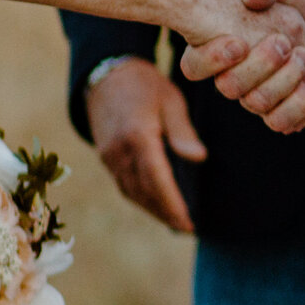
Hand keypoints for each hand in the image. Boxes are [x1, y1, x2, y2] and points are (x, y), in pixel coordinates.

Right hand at [85, 58, 206, 232]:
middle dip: (165, 212)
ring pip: (132, 192)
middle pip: (144, 191)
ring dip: (153, 210)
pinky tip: (157, 205)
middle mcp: (119, 150)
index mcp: (137, 134)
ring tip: (176, 222)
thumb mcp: (170, 100)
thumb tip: (198, 158)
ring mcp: (109, 156)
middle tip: (188, 228)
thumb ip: (182, 131)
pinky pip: (124, 185)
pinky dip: (141, 198)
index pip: (156, 178)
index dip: (172, 203)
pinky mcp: (105, 158)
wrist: (106, 76)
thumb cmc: (145, 84)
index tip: (188, 221)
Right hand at [176, 0, 304, 132]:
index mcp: (224, 45)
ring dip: (284, 79)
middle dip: (258, 65)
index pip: (194, 65)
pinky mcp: (287, 114)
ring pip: (256, 103)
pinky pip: (281, 122)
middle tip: (283, 42)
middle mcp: (237, 76)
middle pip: (228, 87)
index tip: (239, 42)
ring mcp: (260, 97)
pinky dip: (298, 101)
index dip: (210, 60)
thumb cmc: (304, 3)